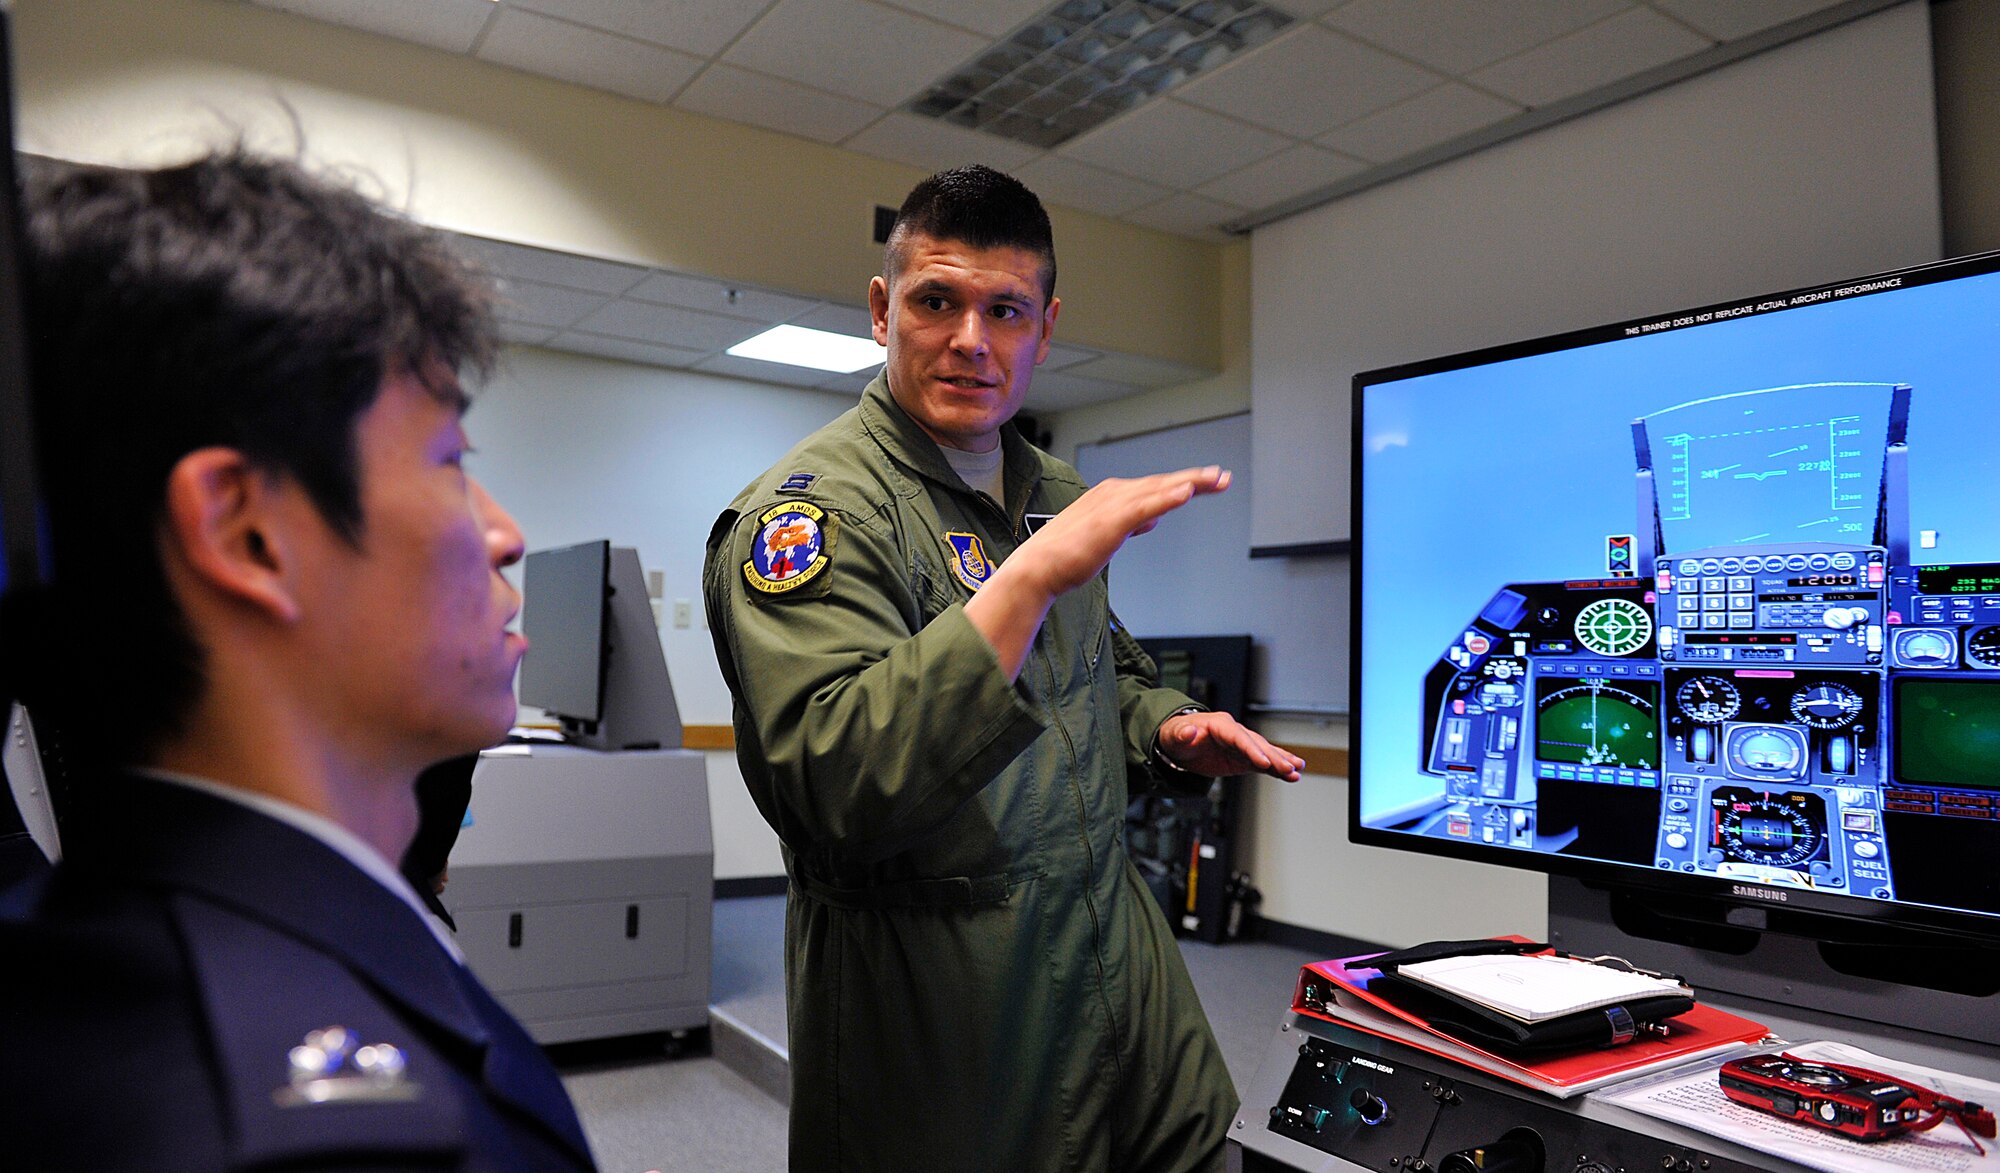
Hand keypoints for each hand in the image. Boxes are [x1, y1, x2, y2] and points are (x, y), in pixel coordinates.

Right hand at [1008, 466, 1230, 597]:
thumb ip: (1130, 524)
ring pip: (1159, 489)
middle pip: (1163, 483)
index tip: (1208, 483)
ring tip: (1215, 479)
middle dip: (1196, 479)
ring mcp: (1112, 506)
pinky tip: (1186, 493)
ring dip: (1190, 483)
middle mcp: (1113, 493)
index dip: (1185, 483)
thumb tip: (1152, 520)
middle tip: (1223, 477)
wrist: (1037, 569)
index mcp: (1110, 495)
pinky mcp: (1111, 522)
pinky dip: (1166, 498)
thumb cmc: (1065, 557)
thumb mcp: (1106, 535)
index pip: (1156, 486)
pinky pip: (1146, 507)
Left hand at [1157, 711, 1303, 781]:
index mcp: (1220, 724)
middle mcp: (1234, 733)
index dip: (1252, 749)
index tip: (1264, 762)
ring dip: (1281, 762)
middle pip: (1257, 744)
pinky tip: (1291, 775)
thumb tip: (1188, 731)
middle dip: (1273, 757)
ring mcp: (1240, 745)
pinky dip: (1276, 769)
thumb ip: (1182, 734)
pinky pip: (1262, 763)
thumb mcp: (1174, 734)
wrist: (1178, 742)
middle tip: (1289, 769)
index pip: (1239, 737)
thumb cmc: (1176, 736)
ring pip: (1264, 752)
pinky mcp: (1242, 758)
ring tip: (1297, 771)